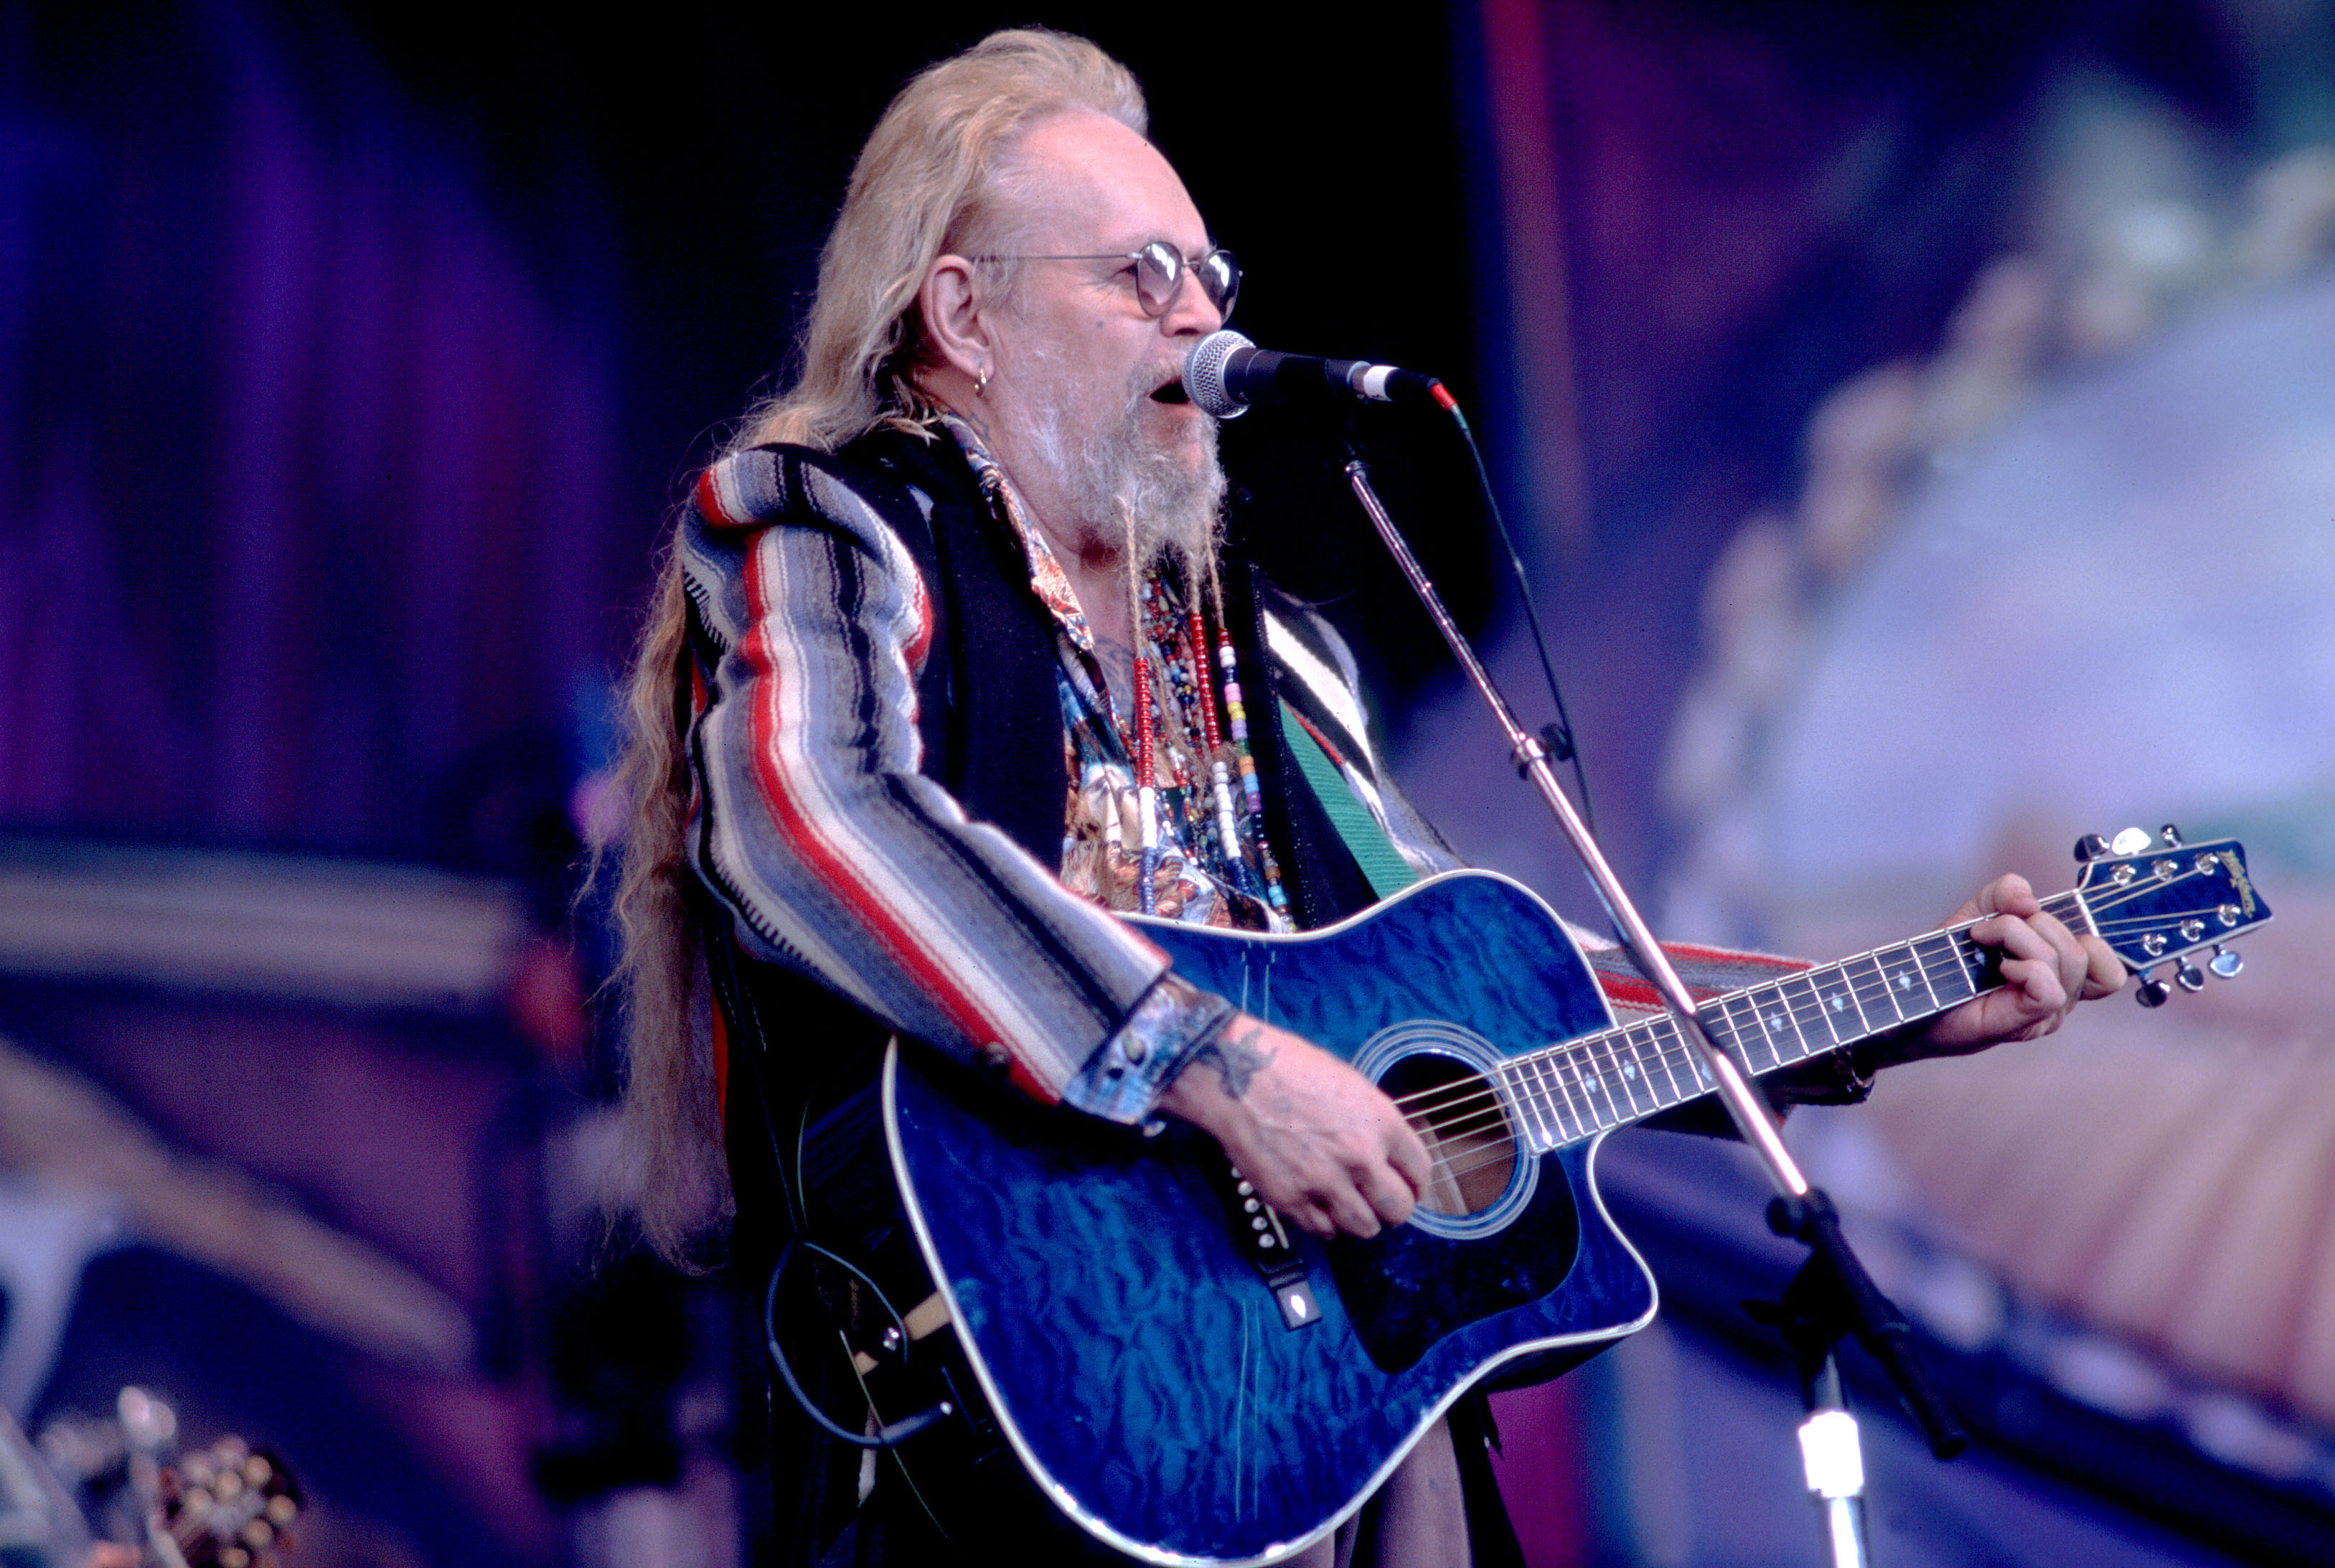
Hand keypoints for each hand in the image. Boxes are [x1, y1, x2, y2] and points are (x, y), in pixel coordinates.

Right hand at [1158, 1014, 1431, 1239]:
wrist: (1238, 1074)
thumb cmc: (1290, 1069)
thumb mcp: (1350, 1085)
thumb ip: (1374, 1123)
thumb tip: (1388, 1154)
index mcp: (1380, 1122)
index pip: (1421, 1172)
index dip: (1417, 1185)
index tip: (1410, 1189)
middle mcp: (1359, 1156)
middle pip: (1399, 1209)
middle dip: (1394, 1210)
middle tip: (1383, 1205)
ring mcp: (1325, 1181)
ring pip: (1364, 1227)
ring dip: (1361, 1221)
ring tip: (1350, 1208)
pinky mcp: (1291, 1198)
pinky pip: (1323, 1231)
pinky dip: (1325, 1224)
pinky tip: (1320, 1207)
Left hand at [1910, 873, 2125, 1059]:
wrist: (1914, 993)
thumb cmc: (1950, 959)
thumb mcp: (1980, 911)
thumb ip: (2007, 893)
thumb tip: (2029, 901)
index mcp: (2060, 974)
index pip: (2109, 966)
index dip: (2089, 936)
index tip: (2038, 922)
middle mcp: (2061, 997)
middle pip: (2081, 949)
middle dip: (2033, 923)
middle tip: (1988, 929)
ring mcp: (2046, 1014)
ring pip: (2066, 960)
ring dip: (2018, 936)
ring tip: (1983, 941)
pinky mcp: (2025, 1022)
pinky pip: (2049, 988)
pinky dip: (2025, 967)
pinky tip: (1999, 968)